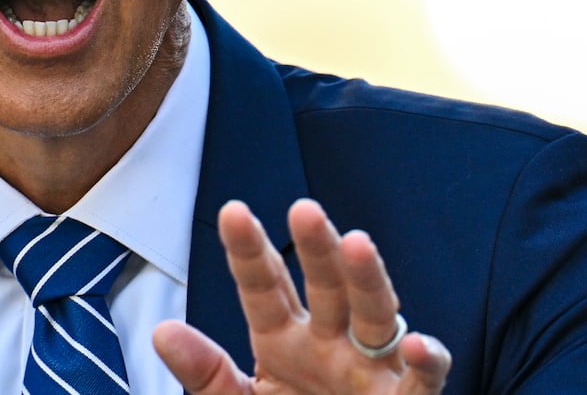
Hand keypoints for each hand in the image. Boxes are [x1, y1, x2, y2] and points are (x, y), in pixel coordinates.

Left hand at [153, 199, 450, 393]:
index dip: (249, 252)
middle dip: (316, 249)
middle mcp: (330, 344)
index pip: (264, 287)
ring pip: (376, 315)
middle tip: (303, 209)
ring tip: (358, 244)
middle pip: (325, 287)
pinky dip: (425, 363)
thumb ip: (205, 374)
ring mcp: (368, 370)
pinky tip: (415, 344)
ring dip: (369, 280)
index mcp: (283, 340)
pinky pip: (420, 382)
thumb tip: (161, 332)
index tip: (233, 212)